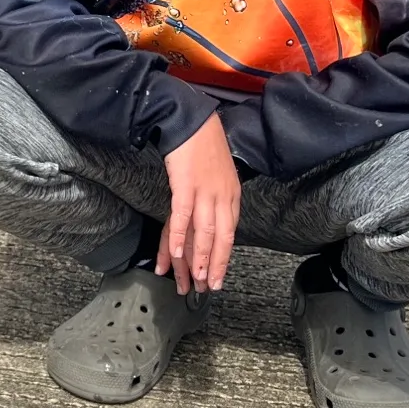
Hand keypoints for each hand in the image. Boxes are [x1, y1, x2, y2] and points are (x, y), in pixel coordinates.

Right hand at [157, 113, 240, 295]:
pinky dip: (181, 236)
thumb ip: (217, 198)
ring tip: (197, 278)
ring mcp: (205, 191)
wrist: (190, 120)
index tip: (220, 275)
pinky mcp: (186, 185)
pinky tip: (176, 253)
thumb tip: (213, 220)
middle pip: (222, 237)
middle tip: (211, 286)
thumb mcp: (219, 175)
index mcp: (232, 194)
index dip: (225, 257)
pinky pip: (183, 216)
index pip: (231, 232)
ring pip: (205, 232)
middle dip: (216, 265)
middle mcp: (222, 195)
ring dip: (201, 258)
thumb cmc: (202, 146)